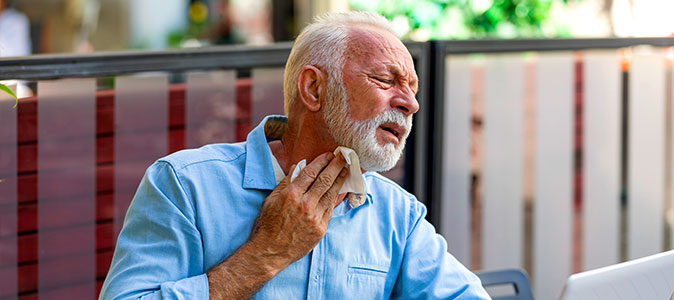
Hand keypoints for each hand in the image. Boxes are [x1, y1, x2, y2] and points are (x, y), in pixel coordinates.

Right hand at [248, 152, 347, 269]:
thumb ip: (286, 182)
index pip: (311, 173)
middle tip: (343, 157)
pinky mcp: (320, 229)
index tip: (329, 155)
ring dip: (340, 180)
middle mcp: (305, 204)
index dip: (322, 162)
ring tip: (346, 170)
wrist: (269, 252)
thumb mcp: (271, 200)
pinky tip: (340, 190)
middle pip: (325, 180)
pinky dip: (336, 197)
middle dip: (336, 166)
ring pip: (331, 194)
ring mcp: (314, 218)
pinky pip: (330, 209)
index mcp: (291, 195)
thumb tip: (298, 167)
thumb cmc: (267, 225)